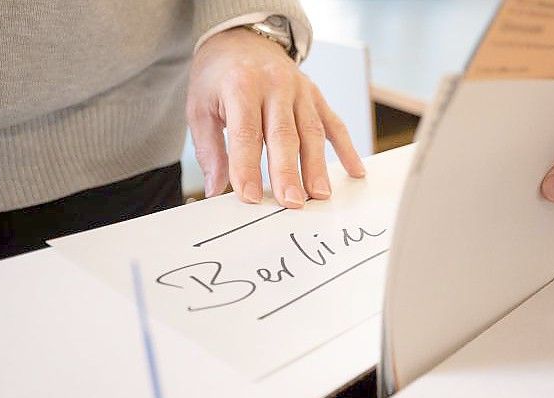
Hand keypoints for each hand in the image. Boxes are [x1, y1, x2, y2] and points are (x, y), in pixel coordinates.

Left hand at [186, 27, 365, 207]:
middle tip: (292, 202)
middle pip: (284, 135)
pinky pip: (334, 124)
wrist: (242, 39)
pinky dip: (347, 148)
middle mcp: (274, 86)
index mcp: (241, 86)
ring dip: (317, 166)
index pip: (246, 134)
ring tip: (319, 195)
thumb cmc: (219, 77)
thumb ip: (209, 150)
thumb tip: (215, 187)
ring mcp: (300, 90)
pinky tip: (354, 171)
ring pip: (312, 132)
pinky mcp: (316, 96)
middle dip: (288, 172)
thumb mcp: (200, 107)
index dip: (248, 167)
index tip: (250, 196)